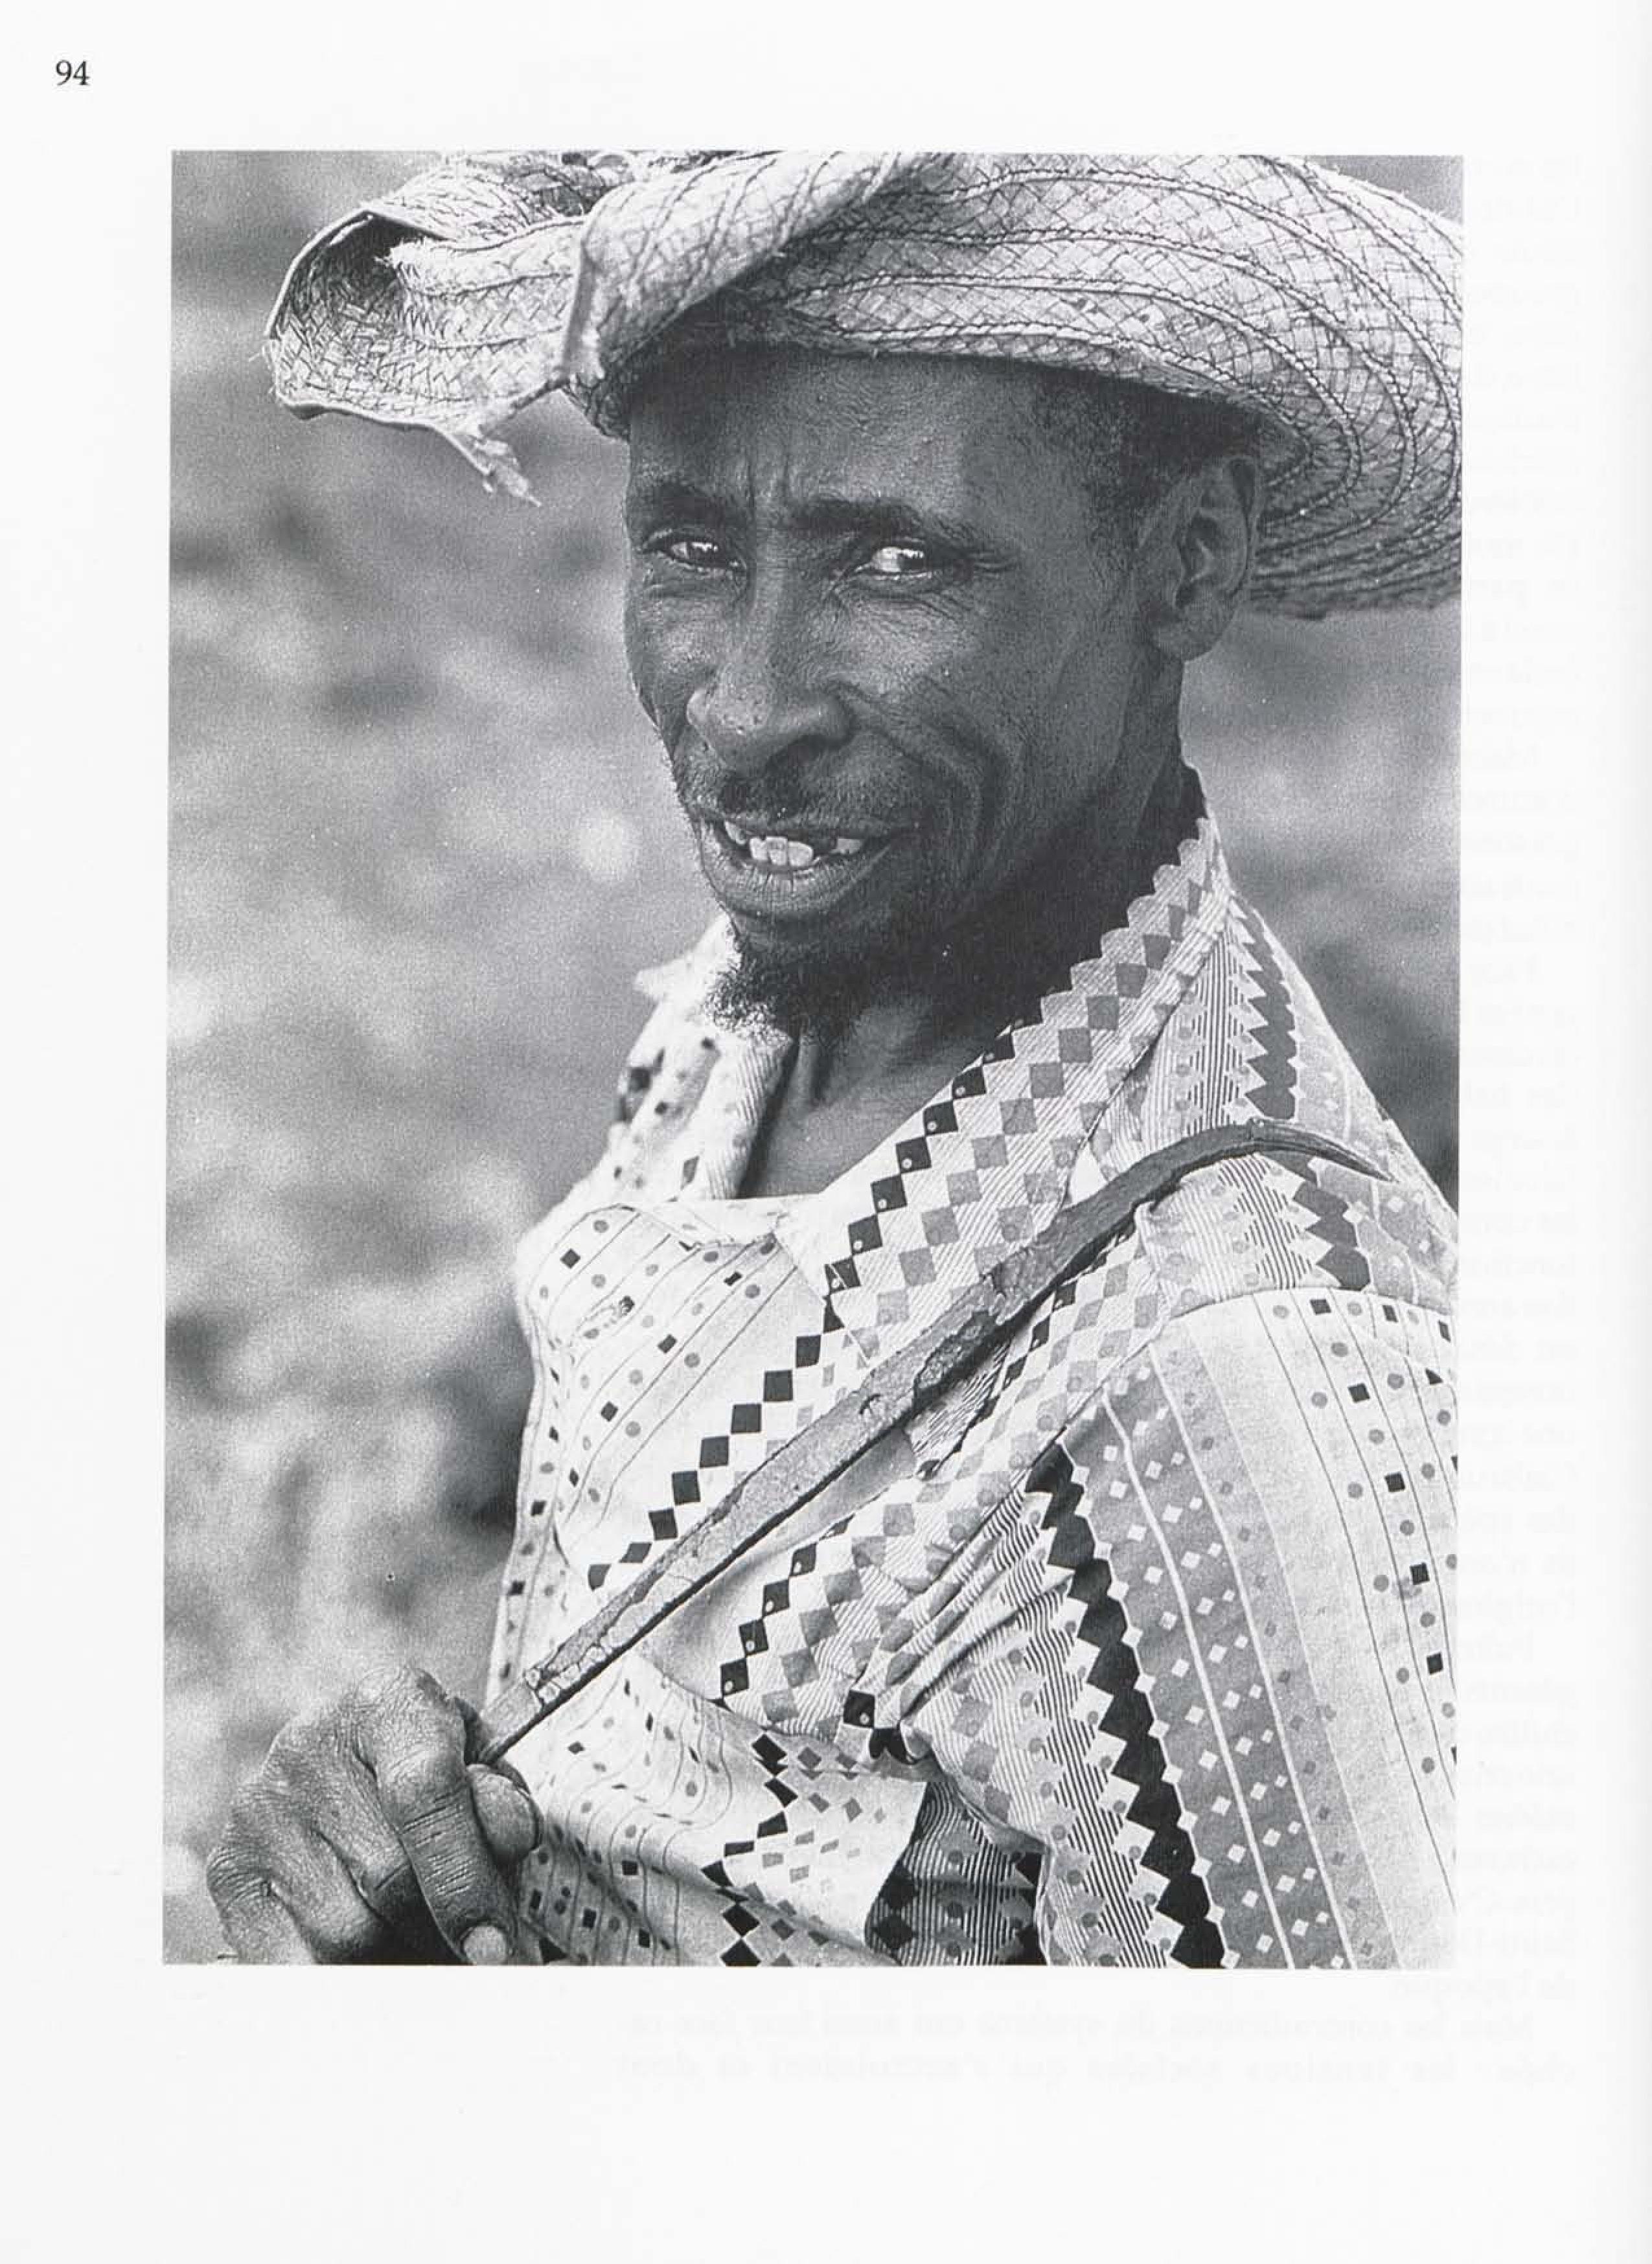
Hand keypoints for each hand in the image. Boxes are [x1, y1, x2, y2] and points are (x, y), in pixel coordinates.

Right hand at [207, 1666, 541, 1963]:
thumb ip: (502, 1807)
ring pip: (343, 1936)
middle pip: (388, 1880)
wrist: (355, 1771)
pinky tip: (372, 1961)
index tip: (491, 1947)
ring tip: (415, 1937)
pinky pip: (290, 1966)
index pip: (424, 1789)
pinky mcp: (229, 1869)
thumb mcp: (486, 1780)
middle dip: (439, 1929)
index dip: (462, 1877)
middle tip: (465, 1944)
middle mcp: (310, 1746)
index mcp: (389, 1705)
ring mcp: (260, 1809)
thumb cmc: (442, 1784)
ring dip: (395, 1957)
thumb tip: (507, 1836)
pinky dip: (341, 1979)